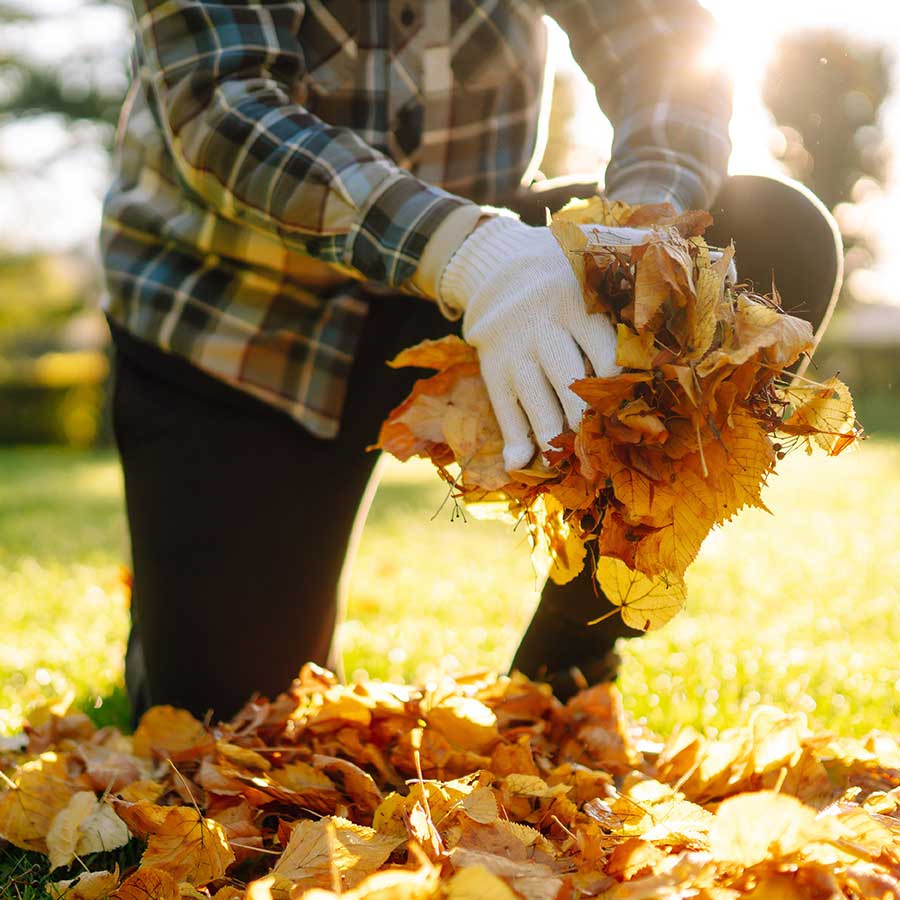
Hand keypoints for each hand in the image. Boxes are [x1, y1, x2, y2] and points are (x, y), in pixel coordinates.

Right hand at [440, 217, 648, 470]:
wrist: (494, 260)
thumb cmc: (568, 259)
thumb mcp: (608, 244)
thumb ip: (663, 256)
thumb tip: (731, 272)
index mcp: (577, 301)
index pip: (607, 355)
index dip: (628, 387)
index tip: (647, 409)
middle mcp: (543, 326)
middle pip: (572, 386)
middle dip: (594, 421)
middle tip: (616, 445)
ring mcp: (515, 350)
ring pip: (538, 405)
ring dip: (557, 440)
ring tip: (576, 464)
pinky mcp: (492, 367)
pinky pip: (504, 411)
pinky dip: (513, 441)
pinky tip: (523, 464)